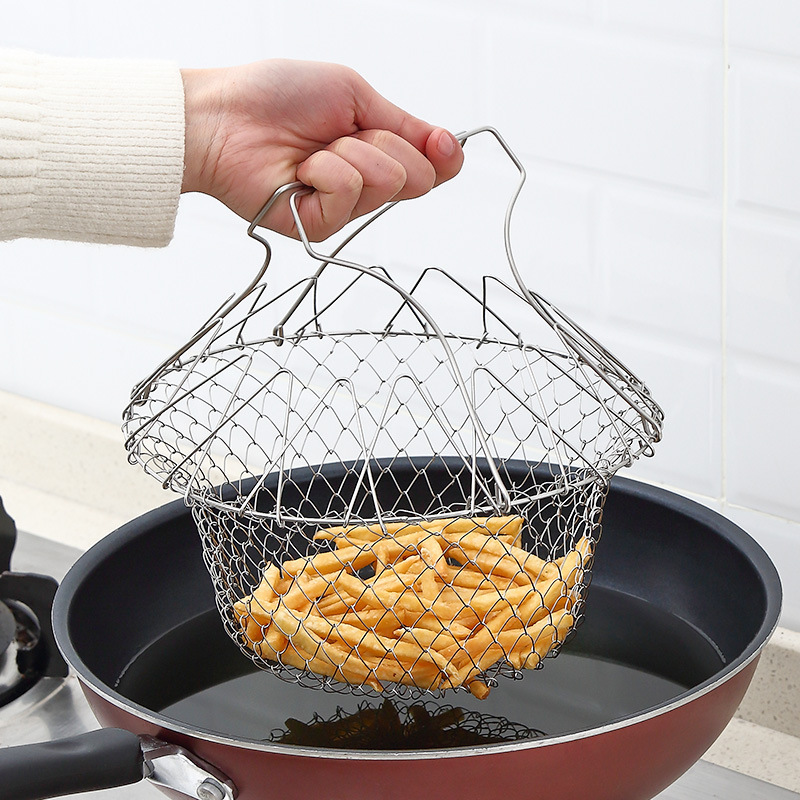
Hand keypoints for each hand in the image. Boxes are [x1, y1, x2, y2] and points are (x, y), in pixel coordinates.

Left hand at [181, 59, 463, 240]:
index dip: (443, 156)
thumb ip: (403, 124)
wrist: (223, 117)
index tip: (439, 141)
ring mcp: (344, 208)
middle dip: (385, 143)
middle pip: (417, 178)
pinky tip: (300, 169)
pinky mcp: (320, 227)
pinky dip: (326, 170)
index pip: (432, 169)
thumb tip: (447, 143)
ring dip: (350, 152)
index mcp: (377, 151)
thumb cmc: (275, 97)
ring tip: (313, 150)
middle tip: (342, 133)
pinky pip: (349, 193)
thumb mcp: (353, 94)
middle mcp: (365, 184)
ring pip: (386, 183)